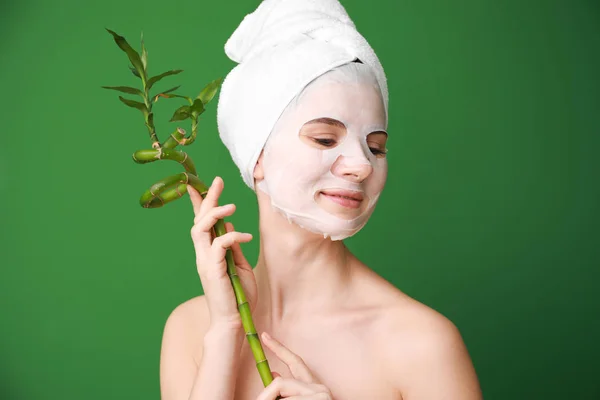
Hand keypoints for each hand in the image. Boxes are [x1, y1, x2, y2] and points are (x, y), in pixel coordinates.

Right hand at [187, 176, 257, 329]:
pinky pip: (218, 245)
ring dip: (215, 213)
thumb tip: (228, 226)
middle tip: (218, 180)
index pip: (200, 223)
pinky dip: (232, 236)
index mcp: (208, 252)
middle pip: (198, 220)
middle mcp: (203, 254)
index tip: (198, 184)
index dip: (198, 203)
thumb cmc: (238, 295)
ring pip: (200, 228)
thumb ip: (231, 247)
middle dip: (207, 198)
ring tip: (232, 206)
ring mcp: (205, 261)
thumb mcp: (239, 266)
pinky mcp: (212, 269)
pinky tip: (246, 237)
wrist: (234, 321)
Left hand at [256, 332, 332, 399]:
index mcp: (312, 386)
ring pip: (281, 389)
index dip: (278, 348)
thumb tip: (274, 373)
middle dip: (267, 394)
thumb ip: (285, 388)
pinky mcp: (321, 399)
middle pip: (281, 382)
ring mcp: (321, 394)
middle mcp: (320, 387)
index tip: (264, 336)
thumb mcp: (293, 399)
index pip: (294, 362)